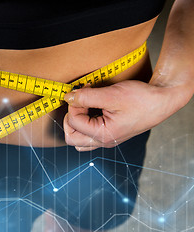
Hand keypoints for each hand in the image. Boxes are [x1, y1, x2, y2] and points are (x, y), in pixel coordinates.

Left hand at [63, 80, 179, 150]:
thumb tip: (68, 97)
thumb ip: (86, 97)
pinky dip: (85, 122)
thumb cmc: (142, 99)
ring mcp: (107, 139)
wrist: (163, 100)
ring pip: (79, 139)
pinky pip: (88, 134)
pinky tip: (92, 108)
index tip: (82, 90)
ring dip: (76, 122)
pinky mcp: (110, 133)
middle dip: (70, 117)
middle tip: (79, 101)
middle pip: (71, 138)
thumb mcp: (111, 95)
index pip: (74, 122)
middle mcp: (104, 141)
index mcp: (103, 135)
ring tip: (85, 105)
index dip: (74, 104)